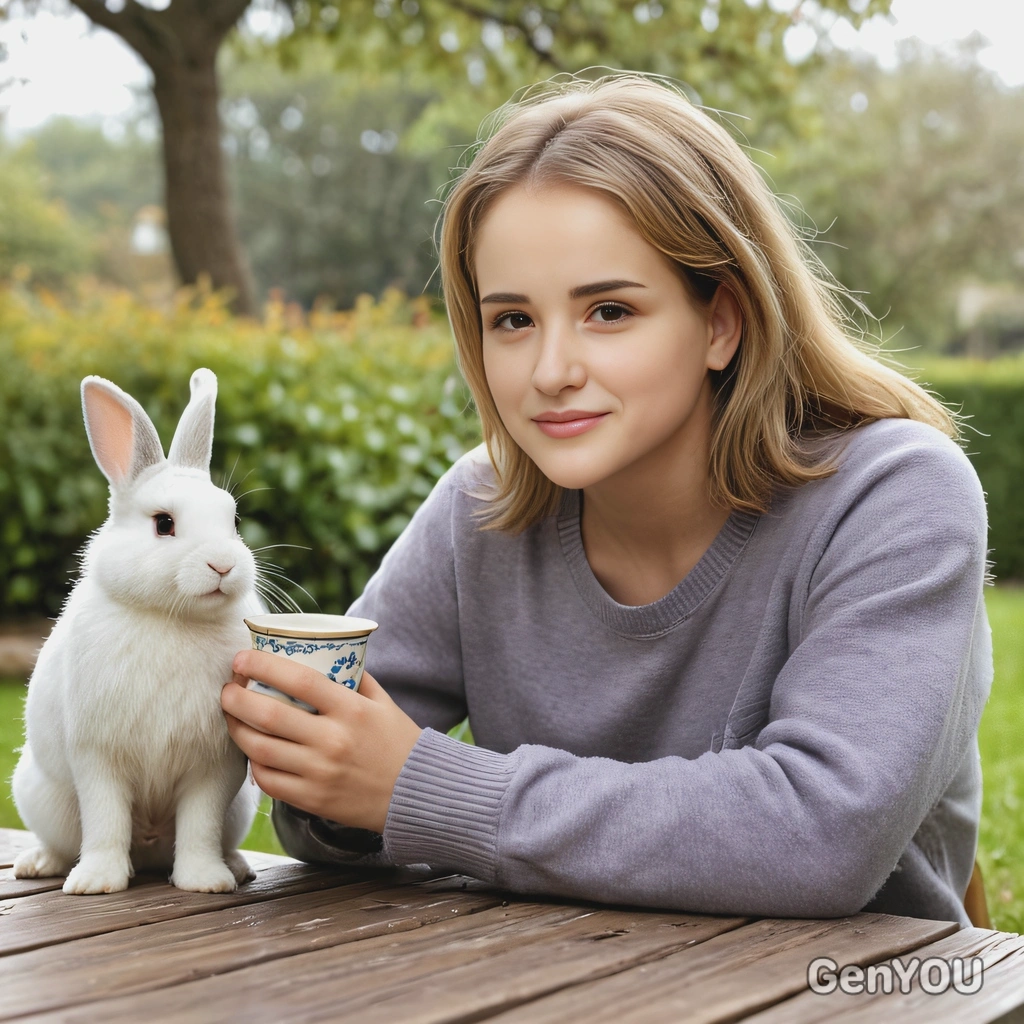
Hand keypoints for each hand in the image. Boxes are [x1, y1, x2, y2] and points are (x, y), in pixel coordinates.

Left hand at [221, 650, 422, 833]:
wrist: (416, 793)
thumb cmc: (398, 741)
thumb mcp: (381, 702)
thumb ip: (353, 679)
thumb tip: (322, 655)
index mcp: (350, 709)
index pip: (298, 679)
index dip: (262, 666)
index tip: (241, 658)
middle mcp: (332, 740)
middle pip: (268, 715)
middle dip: (236, 698)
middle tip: (227, 689)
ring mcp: (319, 772)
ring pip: (260, 749)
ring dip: (237, 729)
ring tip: (232, 717)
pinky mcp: (312, 799)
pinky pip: (269, 780)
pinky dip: (254, 764)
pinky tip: (253, 751)